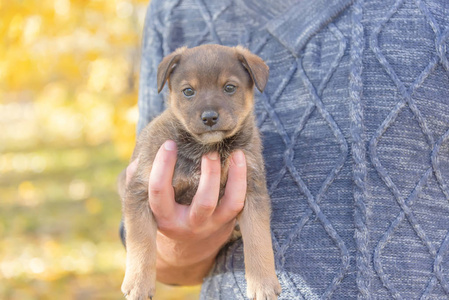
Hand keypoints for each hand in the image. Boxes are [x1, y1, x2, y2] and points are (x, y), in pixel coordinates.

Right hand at [125, 140, 246, 284]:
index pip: (160, 192)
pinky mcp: (228, 221)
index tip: (169, 143)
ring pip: (229, 204)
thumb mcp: (147, 202)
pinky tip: (240, 158)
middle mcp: (189, 225)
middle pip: (204, 203)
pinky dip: (243, 180)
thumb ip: (139, 182)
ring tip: (236, 153)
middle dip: (210, 176)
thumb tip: (138, 163)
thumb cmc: (164, 211)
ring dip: (234, 177)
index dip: (162, 166)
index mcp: (164, 218)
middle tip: (210, 151)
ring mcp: (212, 224)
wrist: (187, 243)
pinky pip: (240, 202)